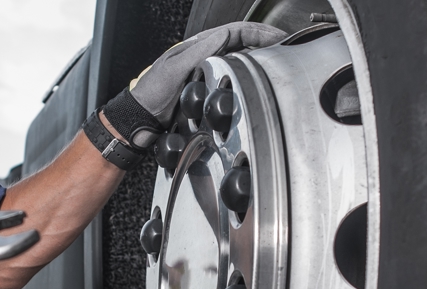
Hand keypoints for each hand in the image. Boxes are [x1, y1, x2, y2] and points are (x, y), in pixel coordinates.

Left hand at [101, 22, 285, 144]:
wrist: (140, 119)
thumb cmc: (152, 94)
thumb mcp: (175, 69)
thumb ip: (200, 52)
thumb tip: (224, 34)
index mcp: (198, 46)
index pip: (235, 31)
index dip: (258, 31)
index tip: (278, 37)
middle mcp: (205, 55)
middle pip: (242, 41)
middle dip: (265, 40)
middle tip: (285, 45)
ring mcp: (208, 71)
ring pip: (241, 57)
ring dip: (261, 55)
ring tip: (279, 58)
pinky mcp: (209, 88)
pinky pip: (235, 76)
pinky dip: (251, 74)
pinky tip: (260, 79)